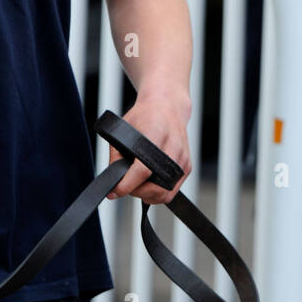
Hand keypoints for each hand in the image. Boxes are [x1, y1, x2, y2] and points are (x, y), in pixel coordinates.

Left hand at [106, 89, 191, 204]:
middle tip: (124, 186)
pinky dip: (158, 193)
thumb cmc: (145, 116)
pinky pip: (172, 191)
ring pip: (165, 194)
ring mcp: (183, 159)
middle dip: (136, 192)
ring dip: (147, 195)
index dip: (127, 184)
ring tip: (136, 185)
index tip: (115, 191)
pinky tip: (148, 184)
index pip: (143, 169)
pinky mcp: (187, 166)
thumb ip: (116, 156)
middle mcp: (173, 148)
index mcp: (156, 134)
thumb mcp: (123, 129)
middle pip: (156, 186)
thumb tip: (113, 182)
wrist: (167, 106)